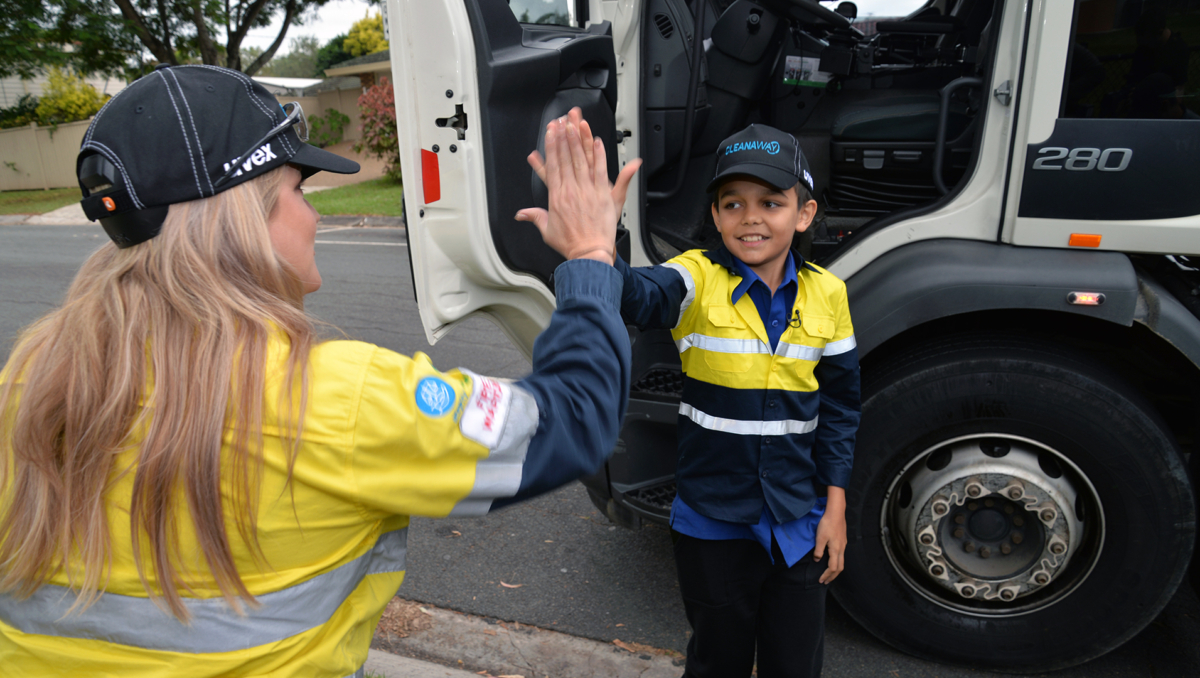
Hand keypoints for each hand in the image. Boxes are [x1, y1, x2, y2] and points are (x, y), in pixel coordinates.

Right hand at [516, 108, 641, 259]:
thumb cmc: (571, 243)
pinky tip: (597, 142)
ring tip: (575, 125)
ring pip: (582, 161)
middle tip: (561, 121)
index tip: (550, 133)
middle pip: (566, 159)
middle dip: (563, 138)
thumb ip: (534, 217)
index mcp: (557, 197)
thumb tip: (520, 214)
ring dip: (578, 141)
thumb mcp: (547, 230)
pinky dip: (600, 156)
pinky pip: (601, 171)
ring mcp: (587, 191)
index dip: (551, 147)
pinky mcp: (602, 195)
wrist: (589, 254)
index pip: (552, 166)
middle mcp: (571, 191)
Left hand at [813, 486, 846, 584]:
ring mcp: (843, 545)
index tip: (820, 580)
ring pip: (841, 562)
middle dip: (832, 576)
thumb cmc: (827, 524)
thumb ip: (818, 550)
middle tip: (825, 581)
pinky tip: (832, 561)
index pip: (832, 568)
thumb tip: (817, 560)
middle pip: (839, 568)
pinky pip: (841, 556)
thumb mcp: (820, 538)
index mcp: (836, 550)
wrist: (836, 512)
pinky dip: (836, 563)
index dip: (826, 575)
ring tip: (828, 574)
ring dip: (835, 570)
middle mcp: (841, 549)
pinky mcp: (843, 541)